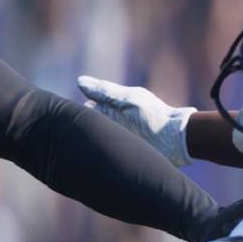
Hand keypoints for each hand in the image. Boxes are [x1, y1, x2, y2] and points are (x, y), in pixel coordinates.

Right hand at [77, 76, 194, 166]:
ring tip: (76, 151)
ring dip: (89, 145)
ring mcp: (119, 140)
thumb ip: (106, 91)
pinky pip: (105, 156)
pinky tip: (91, 161)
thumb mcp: (129, 100)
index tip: (65, 118)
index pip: (86, 111)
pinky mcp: (124, 154)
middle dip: (80, 131)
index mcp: (113, 109)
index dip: (76, 113)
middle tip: (68, 138)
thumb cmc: (154, 116)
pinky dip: (98, 157)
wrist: (177, 140)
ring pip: (95, 142)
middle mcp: (114, 124)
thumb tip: (79, 81)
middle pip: (90, 127)